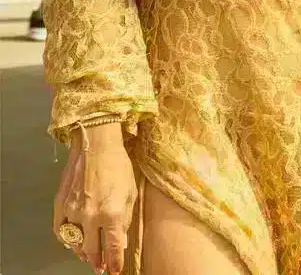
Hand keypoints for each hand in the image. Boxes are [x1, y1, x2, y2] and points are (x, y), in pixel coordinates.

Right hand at [53, 123, 136, 273]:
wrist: (96, 147)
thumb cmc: (119, 167)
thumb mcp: (130, 194)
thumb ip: (124, 219)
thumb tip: (120, 240)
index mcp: (112, 214)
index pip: (114, 248)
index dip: (114, 262)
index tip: (115, 271)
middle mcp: (90, 217)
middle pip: (91, 250)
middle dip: (97, 261)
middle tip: (101, 267)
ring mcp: (72, 212)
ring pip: (74, 243)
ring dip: (82, 252)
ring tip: (88, 256)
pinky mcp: (60, 205)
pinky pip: (60, 230)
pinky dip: (66, 239)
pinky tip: (72, 242)